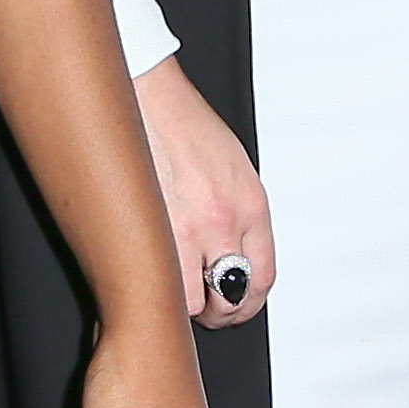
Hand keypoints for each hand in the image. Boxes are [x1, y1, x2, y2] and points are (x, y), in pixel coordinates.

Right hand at [131, 64, 277, 330]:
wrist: (146, 94)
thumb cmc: (186, 127)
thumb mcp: (234, 170)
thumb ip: (238, 215)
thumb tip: (230, 258)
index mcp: (251, 205)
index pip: (262, 279)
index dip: (245, 304)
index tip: (232, 307)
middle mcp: (225, 219)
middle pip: (231, 300)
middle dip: (216, 313)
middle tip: (199, 309)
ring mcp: (186, 225)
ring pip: (189, 302)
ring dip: (181, 307)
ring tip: (169, 294)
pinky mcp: (150, 224)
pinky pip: (157, 280)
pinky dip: (152, 288)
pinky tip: (146, 281)